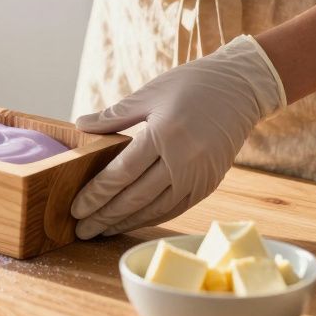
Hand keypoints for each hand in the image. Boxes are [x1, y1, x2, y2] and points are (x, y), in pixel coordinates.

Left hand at [70, 35, 286, 238]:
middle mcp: (183, 160)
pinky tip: (131, 222)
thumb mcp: (149, 93)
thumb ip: (114, 116)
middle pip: (135, 197)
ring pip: (155, 209)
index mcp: (164, 134)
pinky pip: (175, 208)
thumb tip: (80, 126)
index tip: (76, 208)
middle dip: (104, 216)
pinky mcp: (208, 184)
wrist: (240, 89)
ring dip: (125, 222)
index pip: (122, 173)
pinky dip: (151, 217)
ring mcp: (198, 176)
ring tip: (101, 231)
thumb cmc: (190, 85)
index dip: (97, 194)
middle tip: (80, 230)